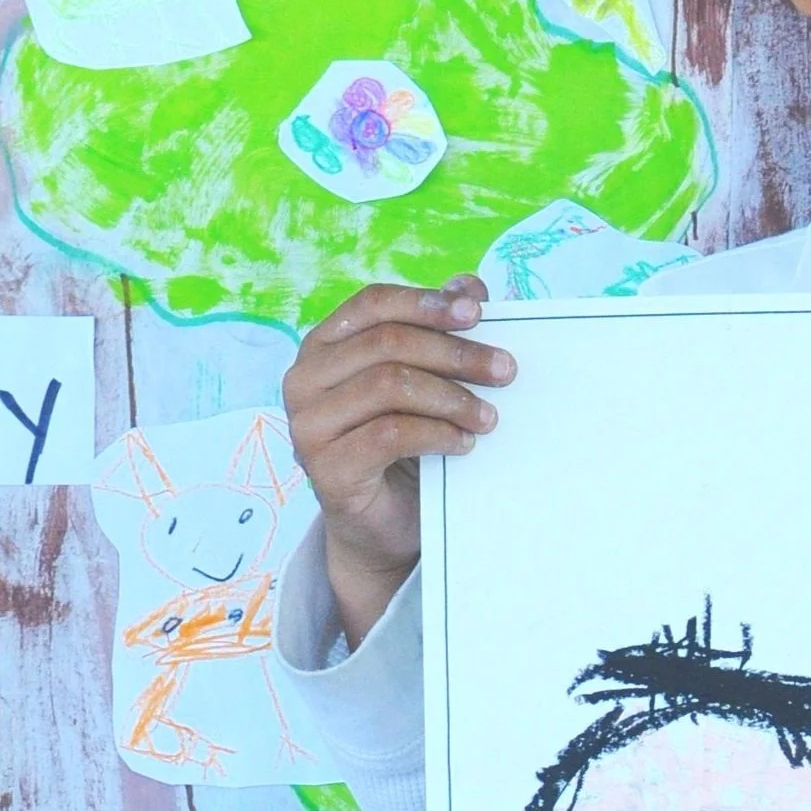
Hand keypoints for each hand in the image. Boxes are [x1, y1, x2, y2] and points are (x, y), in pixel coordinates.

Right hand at [283, 278, 514, 646]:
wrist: (382, 524)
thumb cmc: (402, 444)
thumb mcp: (425, 381)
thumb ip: (440, 331)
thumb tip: (470, 286)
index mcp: (324, 345)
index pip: (373, 303)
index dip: (427, 302)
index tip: (478, 313)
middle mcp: (305, 379)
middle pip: (387, 343)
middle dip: (455, 353)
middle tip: (505, 371)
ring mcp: (308, 424)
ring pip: (389, 385)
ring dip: (452, 397)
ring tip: (489, 416)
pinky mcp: (325, 467)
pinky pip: (391, 434)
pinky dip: (438, 434)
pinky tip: (465, 443)